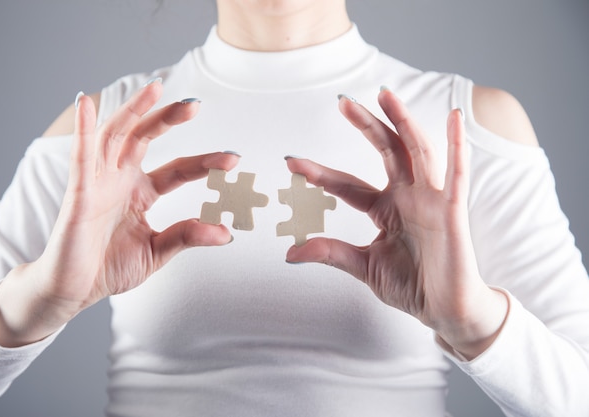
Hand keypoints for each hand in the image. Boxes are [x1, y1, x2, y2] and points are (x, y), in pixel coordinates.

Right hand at [0, 80, 238, 345]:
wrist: (73, 291)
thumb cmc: (109, 268)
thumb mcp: (157, 251)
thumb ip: (187, 236)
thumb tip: (226, 233)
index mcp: (141, 193)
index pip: (177, 169)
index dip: (204, 163)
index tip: (233, 159)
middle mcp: (120, 180)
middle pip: (145, 139)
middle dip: (168, 119)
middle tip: (195, 105)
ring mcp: (98, 183)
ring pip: (115, 136)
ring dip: (133, 111)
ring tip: (154, 89)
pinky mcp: (78, 193)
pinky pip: (80, 156)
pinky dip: (83, 129)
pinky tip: (86, 102)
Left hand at [285, 89, 507, 358]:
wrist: (445, 311)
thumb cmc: (412, 285)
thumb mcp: (363, 266)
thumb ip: (331, 253)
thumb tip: (290, 252)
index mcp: (385, 209)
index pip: (348, 185)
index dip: (321, 174)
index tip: (292, 163)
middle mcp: (407, 197)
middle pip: (385, 152)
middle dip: (365, 126)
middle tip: (342, 102)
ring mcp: (430, 200)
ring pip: (416, 152)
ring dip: (403, 122)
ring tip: (386, 95)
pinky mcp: (453, 211)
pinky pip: (457, 174)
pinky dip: (457, 145)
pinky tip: (454, 118)